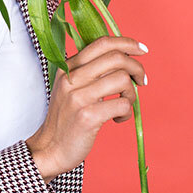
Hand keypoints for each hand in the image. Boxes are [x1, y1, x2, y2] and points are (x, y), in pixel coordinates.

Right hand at [26, 35, 147, 182]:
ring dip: (132, 93)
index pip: (102, 43)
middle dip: (137, 68)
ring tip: (125, 104)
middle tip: (142, 81)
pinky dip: (127, 112)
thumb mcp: (71, 88)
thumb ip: (89, 71)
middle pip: (116, 58)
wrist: (50, 149)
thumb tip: (124, 58)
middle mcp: (71, 78)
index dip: (127, 43)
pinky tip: (118, 119)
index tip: (142, 50)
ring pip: (122, 79)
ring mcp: (78, 97)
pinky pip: (122, 104)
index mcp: (68, 67)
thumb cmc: (66, 118)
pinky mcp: (87, 117)